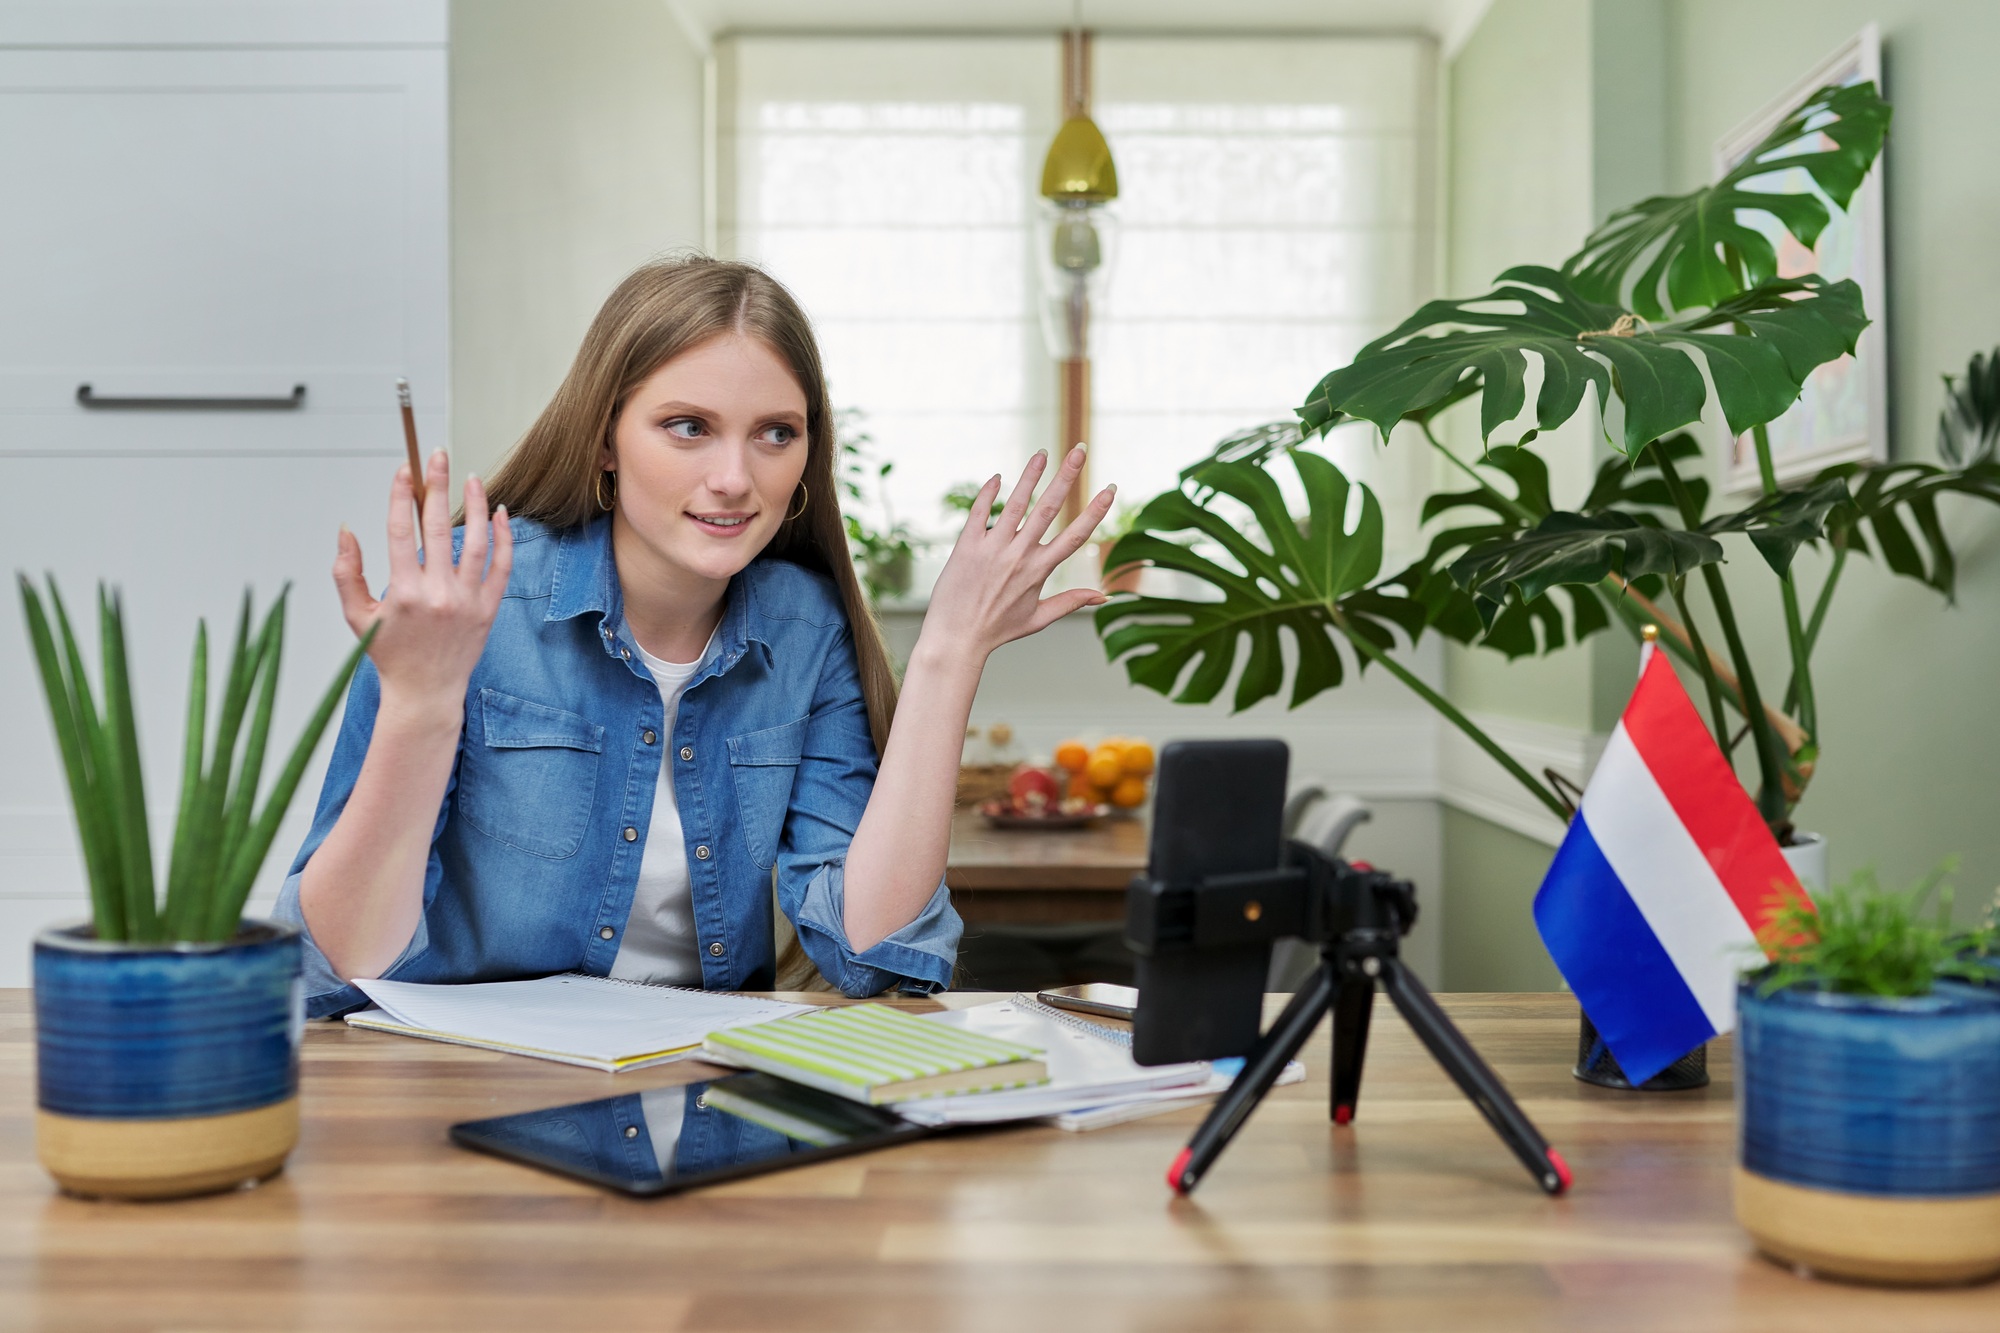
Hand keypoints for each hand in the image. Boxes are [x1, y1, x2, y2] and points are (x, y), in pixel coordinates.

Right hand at [331, 449, 512, 718]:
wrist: (425, 693)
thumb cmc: (389, 653)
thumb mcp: (356, 615)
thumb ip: (346, 571)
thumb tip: (347, 529)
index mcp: (403, 592)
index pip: (401, 531)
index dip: (401, 496)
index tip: (404, 469)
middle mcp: (438, 594)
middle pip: (439, 527)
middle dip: (437, 486)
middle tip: (437, 455)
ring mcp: (467, 601)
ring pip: (477, 542)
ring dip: (476, 505)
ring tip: (472, 477)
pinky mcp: (489, 609)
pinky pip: (502, 566)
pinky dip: (504, 537)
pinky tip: (500, 513)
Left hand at [919, 446, 1114, 666]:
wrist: (956, 638)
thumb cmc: (998, 629)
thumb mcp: (1038, 618)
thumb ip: (1071, 602)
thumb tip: (1104, 597)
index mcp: (1039, 570)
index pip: (1076, 535)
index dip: (1096, 510)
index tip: (1110, 488)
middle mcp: (1019, 555)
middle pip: (1049, 508)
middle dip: (1066, 476)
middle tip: (1079, 449)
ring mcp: (992, 548)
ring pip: (1016, 503)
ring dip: (1030, 475)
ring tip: (1042, 453)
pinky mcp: (966, 546)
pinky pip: (979, 512)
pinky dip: (988, 493)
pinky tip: (997, 477)